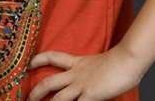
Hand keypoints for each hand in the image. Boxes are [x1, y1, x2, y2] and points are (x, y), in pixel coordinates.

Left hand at [26, 44, 144, 100]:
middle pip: (49, 82)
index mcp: (77, 62)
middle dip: (36, 92)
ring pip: (58, 99)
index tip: (28, 64)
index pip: (53, 57)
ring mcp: (82, 85)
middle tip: (27, 99)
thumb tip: (85, 82)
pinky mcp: (91, 95)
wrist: (127, 59)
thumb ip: (88, 72)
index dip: (38, 60)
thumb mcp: (97, 64)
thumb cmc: (118, 61)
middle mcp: (76, 74)